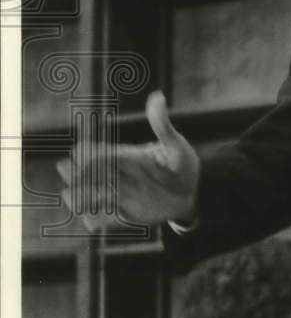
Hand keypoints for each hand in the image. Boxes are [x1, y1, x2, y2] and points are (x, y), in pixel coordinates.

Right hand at [56, 91, 199, 230]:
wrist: (194, 193)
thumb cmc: (184, 166)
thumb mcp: (175, 146)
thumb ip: (162, 126)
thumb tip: (158, 97)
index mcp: (126, 157)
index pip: (97, 153)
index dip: (85, 154)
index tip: (81, 154)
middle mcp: (118, 176)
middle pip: (85, 175)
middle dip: (73, 173)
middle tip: (69, 173)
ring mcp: (119, 196)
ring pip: (87, 198)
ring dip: (80, 198)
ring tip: (77, 199)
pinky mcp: (124, 215)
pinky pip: (101, 221)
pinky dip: (94, 220)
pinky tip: (93, 220)